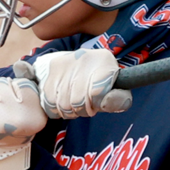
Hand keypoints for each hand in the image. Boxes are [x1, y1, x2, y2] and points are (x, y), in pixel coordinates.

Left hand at [0, 77, 46, 169]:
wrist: (7, 151)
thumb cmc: (21, 124)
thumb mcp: (34, 105)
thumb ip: (28, 82)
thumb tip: (19, 64)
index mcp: (31, 111)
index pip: (17, 83)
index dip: (13, 88)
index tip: (14, 98)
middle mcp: (14, 116)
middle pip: (0, 85)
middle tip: (1, 103)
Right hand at [14, 49, 131, 119]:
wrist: (82, 65)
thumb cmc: (102, 82)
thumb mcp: (116, 90)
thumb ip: (119, 100)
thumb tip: (105, 104)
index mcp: (105, 62)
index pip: (98, 92)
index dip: (96, 105)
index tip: (97, 105)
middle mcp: (83, 58)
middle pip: (78, 101)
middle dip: (83, 110)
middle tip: (86, 107)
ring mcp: (65, 64)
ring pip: (63, 104)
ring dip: (70, 111)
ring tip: (76, 105)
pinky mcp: (51, 71)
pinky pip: (50, 102)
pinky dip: (57, 109)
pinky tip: (64, 102)